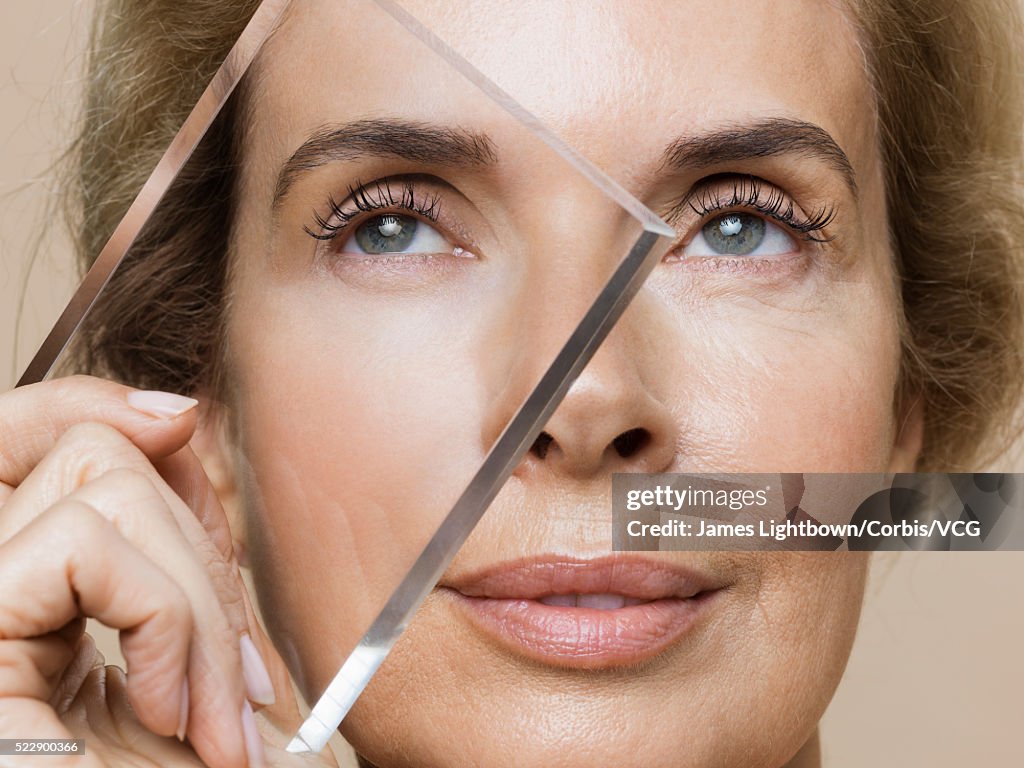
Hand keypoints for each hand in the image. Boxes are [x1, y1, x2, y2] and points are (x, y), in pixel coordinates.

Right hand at [0, 376, 335, 767]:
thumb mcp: (185, 664)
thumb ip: (170, 558)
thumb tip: (172, 418)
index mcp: (23, 610)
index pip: (29, 443)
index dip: (96, 409)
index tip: (185, 422)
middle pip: (83, 456)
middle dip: (198, 549)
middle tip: (233, 681)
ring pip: (94, 483)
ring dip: (194, 598)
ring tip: (206, 711)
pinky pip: (85, 547)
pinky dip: (164, 619)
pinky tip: (168, 712)